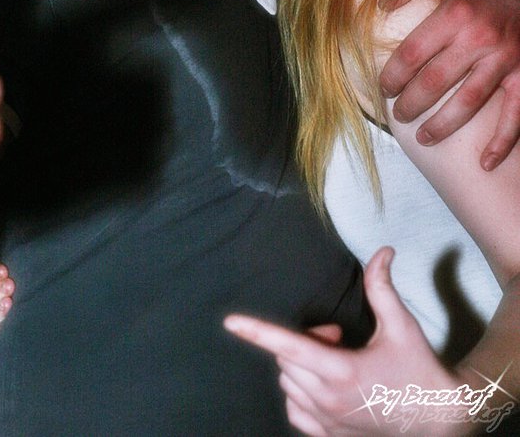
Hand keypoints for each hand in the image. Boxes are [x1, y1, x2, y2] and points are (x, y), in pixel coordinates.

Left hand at [225, 248, 469, 435]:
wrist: (440, 419)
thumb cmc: (420, 370)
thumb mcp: (402, 326)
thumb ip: (383, 288)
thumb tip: (382, 252)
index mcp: (343, 371)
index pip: (289, 346)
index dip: (257, 331)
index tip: (231, 322)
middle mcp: (329, 400)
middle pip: (288, 360)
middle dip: (304, 340)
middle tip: (336, 335)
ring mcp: (328, 423)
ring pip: (289, 384)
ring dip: (301, 365)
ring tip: (336, 359)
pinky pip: (295, 411)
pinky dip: (299, 392)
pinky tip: (324, 384)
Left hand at [378, 0, 519, 169]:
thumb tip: (383, 6)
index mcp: (456, 12)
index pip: (412, 54)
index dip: (393, 76)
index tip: (384, 88)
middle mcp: (481, 39)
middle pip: (435, 83)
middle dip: (411, 105)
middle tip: (398, 115)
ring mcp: (506, 60)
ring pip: (469, 103)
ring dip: (443, 126)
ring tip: (423, 137)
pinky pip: (515, 115)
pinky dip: (502, 142)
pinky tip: (485, 161)